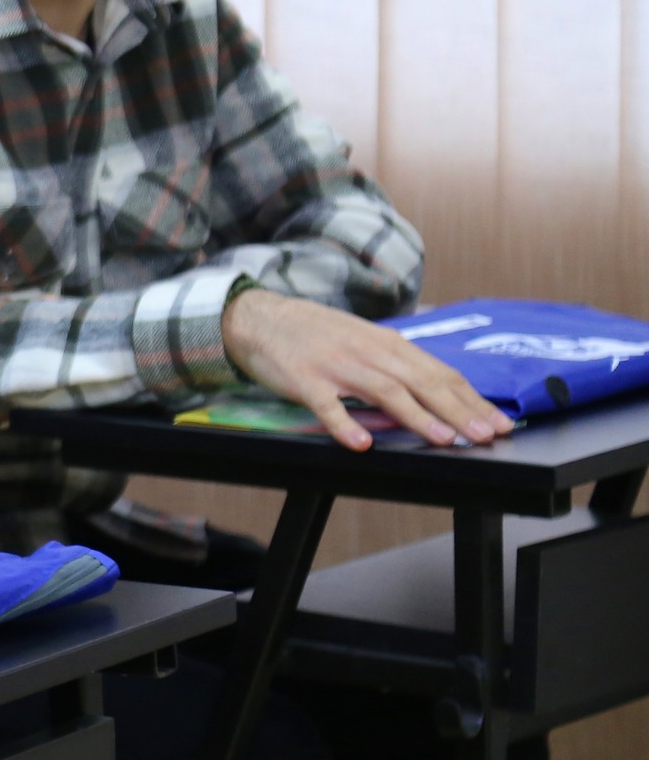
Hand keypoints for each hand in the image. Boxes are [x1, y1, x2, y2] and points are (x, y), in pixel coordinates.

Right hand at [222, 289, 514, 451]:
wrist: (260, 317)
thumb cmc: (315, 333)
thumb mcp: (362, 340)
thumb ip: (395, 364)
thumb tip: (437, 391)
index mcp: (387, 344)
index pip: (440, 373)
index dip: (472, 399)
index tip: (500, 421)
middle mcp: (368, 352)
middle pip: (422, 381)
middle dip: (458, 409)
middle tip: (486, 434)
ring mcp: (336, 365)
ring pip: (385, 390)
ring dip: (417, 415)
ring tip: (443, 437)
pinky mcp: (304, 379)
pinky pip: (327, 404)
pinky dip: (344, 423)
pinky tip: (360, 443)